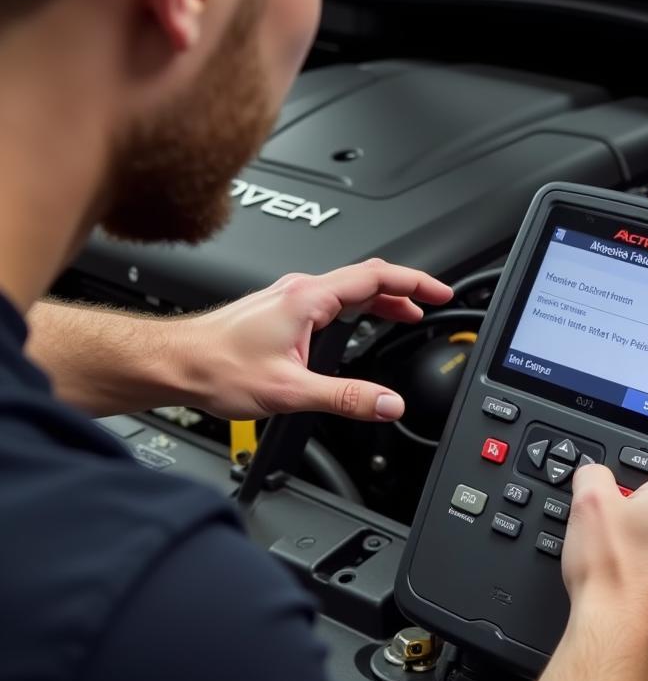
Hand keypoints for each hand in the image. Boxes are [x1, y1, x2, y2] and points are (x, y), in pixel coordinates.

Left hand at [179, 259, 452, 420]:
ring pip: (348, 289)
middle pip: (367, 278)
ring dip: (382, 299)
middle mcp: (299, 291)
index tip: (441, 291)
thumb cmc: (217, 367)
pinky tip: (360, 324)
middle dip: (406, 288)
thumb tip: (389, 403)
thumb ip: (347, 398)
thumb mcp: (291, 391)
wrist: (174, 364)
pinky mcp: (281, 311)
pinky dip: (358, 307)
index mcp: (308, 299)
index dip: (416, 281)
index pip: (376, 277)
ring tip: (407, 314)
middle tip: (433, 302)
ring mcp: (289, 299)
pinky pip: (331, 300)